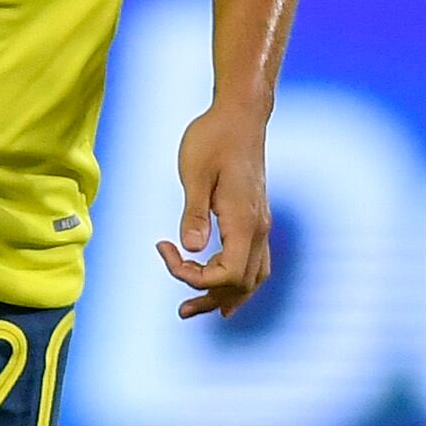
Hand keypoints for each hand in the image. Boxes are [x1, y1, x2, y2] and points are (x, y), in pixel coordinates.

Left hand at [157, 102, 273, 320]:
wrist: (241, 115)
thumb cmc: (214, 138)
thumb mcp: (196, 172)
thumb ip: (194, 213)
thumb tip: (191, 248)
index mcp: (243, 222)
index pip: (224, 275)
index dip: (192, 275)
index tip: (165, 248)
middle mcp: (258, 228)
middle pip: (241, 285)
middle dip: (210, 299)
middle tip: (181, 310)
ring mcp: (260, 224)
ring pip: (253, 278)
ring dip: (227, 297)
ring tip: (200, 308)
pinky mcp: (256, 218)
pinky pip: (255, 263)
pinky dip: (239, 282)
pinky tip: (223, 285)